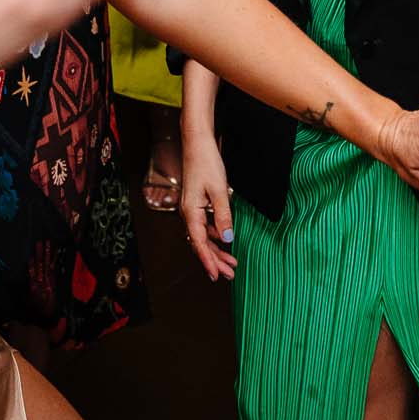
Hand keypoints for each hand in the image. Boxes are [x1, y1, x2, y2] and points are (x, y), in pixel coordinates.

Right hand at [178, 126, 237, 282]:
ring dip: (216, 250)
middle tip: (230, 274)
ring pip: (202, 237)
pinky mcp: (195, 204)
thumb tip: (228, 238)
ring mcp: (190, 209)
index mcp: (190, 212)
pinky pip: (204, 227)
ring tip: (230, 262)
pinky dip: (214, 236)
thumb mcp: (219, 190)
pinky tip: (224, 240)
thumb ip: (224, 215)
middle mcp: (187, 214)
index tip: (217, 275)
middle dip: (215, 260)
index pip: (199, 244)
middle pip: (201, 244)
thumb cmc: (206, 163)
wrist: (197, 144)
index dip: (209, 261)